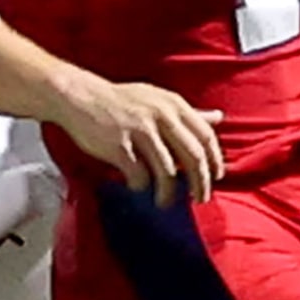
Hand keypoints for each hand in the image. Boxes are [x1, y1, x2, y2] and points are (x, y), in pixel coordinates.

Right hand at [56, 76, 223, 205]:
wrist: (80, 97)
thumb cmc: (120, 101)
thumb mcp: (159, 100)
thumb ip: (189, 112)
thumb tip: (219, 117)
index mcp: (174, 105)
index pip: (206, 137)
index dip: (214, 162)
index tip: (214, 179)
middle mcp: (161, 116)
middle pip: (192, 157)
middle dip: (200, 184)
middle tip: (199, 199)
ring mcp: (140, 131)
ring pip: (166, 172)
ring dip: (169, 193)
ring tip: (165, 202)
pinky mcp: (119, 146)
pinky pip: (139, 175)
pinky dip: (141, 186)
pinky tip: (137, 186)